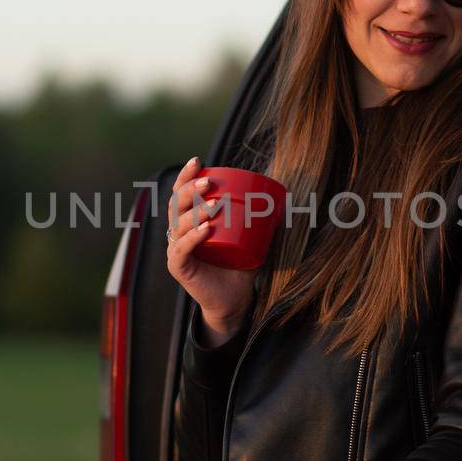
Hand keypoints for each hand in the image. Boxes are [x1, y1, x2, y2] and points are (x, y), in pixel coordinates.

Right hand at [165, 157, 255, 342]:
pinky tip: (205, 229)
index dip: (185, 175)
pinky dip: (192, 238)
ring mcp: (176, 249)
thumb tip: (285, 200)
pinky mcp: (178, 267)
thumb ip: (263, 220)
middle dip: (189, 189)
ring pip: (178, 225)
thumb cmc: (239, 266)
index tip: (198, 160)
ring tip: (213, 205)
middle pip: (176, 204)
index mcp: (189, 220)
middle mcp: (178, 232)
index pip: (181, 193)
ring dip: (195, 212)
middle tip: (207, 182)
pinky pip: (181, 249)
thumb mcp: (251, 238)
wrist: (235, 299)